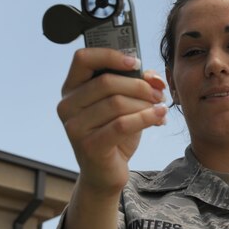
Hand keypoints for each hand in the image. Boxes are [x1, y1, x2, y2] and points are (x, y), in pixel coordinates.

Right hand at [57, 48, 166, 198]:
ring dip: (145, 103)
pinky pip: (122, 124)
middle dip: (139, 85)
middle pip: (107, 82)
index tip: (136, 62)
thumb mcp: (124, 103)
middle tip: (158, 93)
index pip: (82, 58)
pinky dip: (146, 118)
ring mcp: (74, 127)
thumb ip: (135, 82)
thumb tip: (153, 76)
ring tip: (160, 108)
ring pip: (117, 103)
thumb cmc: (114, 132)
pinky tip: (160, 117)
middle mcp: (67, 105)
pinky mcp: (89, 146)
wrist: (106, 173)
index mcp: (71, 88)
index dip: (110, 55)